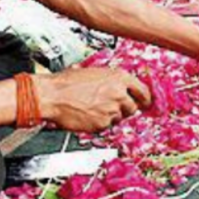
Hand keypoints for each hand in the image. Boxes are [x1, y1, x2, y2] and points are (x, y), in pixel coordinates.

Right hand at [37, 68, 151, 132]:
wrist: (53, 95)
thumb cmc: (67, 82)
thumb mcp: (93, 72)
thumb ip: (110, 80)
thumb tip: (118, 86)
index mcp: (119, 77)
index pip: (143, 90)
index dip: (144, 98)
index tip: (145, 103)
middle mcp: (119, 93)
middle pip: (133, 107)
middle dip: (124, 109)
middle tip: (112, 107)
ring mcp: (112, 110)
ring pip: (119, 118)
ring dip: (111, 116)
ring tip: (94, 109)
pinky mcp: (103, 124)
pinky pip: (106, 126)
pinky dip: (99, 123)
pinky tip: (88, 115)